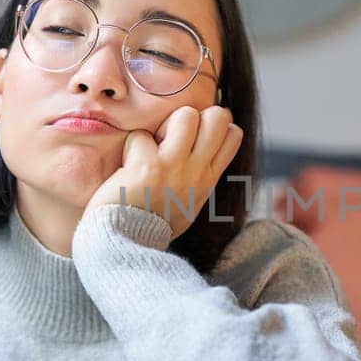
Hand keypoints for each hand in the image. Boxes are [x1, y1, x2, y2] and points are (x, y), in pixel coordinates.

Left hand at [86, 105, 242, 237]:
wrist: (127, 245)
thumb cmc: (153, 226)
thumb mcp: (190, 204)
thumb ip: (198, 180)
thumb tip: (204, 159)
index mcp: (208, 179)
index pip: (234, 134)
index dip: (213, 126)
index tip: (193, 139)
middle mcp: (197, 171)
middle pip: (218, 117)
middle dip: (196, 115)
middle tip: (174, 136)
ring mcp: (174, 168)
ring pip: (186, 116)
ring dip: (166, 124)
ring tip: (154, 145)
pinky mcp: (147, 166)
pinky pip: (141, 136)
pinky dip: (132, 146)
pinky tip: (128, 165)